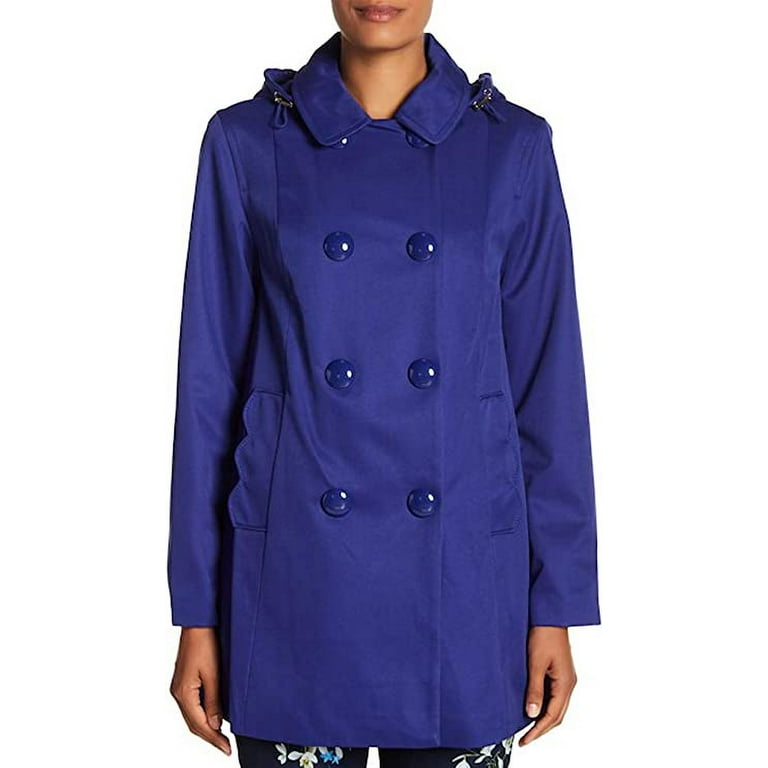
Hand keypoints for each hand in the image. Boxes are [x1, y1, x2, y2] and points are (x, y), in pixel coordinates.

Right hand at [170, 627, 231, 755]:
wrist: (198, 623)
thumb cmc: (205, 642)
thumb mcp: (213, 673)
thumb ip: (214, 700)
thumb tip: (215, 724)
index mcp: (183, 693)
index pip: (199, 724)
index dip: (214, 739)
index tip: (226, 749)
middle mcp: (178, 693)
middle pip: (193, 724)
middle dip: (210, 737)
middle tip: (225, 747)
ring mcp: (179, 687)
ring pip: (192, 716)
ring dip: (205, 727)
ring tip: (221, 737)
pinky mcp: (184, 681)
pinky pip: (192, 705)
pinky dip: (202, 715)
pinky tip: (212, 717)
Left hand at [518, 626, 576, 746]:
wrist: (551, 614)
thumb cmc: (544, 634)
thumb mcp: (536, 662)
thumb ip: (534, 689)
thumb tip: (531, 713)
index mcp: (565, 683)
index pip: (553, 716)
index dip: (538, 731)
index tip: (524, 740)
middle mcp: (568, 683)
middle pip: (557, 715)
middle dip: (541, 729)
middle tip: (525, 738)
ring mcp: (565, 677)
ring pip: (556, 706)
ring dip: (543, 718)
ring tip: (527, 727)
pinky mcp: (560, 671)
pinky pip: (553, 695)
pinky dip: (544, 705)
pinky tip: (533, 706)